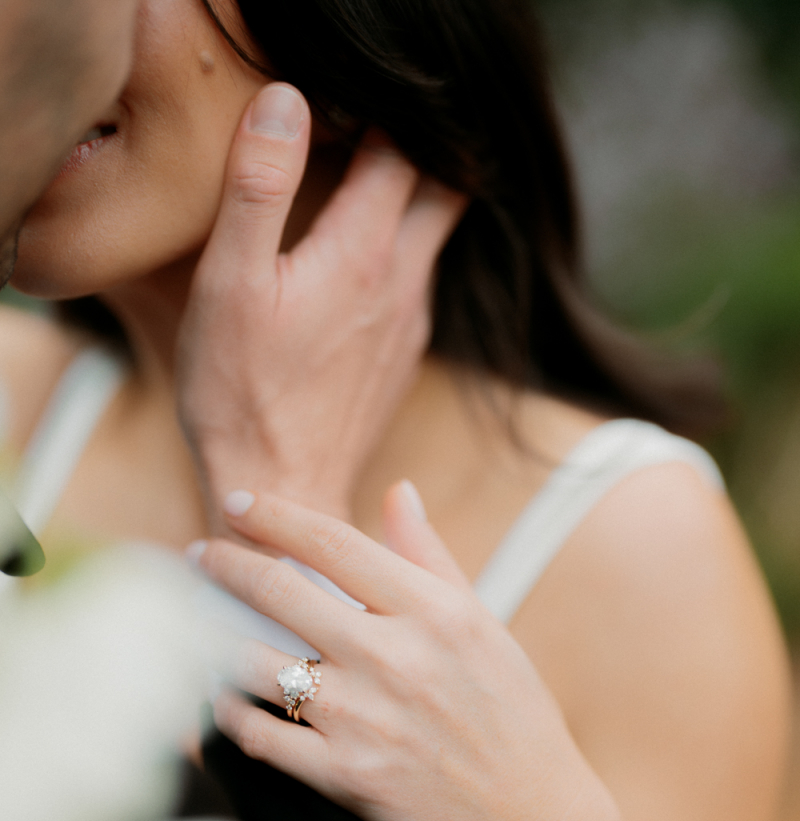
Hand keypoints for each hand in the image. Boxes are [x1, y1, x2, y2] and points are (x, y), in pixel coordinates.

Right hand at [177, 83, 464, 524]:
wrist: (280, 492)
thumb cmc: (241, 394)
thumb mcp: (230, 282)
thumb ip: (258, 186)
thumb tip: (287, 102)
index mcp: (362, 252)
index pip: (400, 150)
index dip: (380, 115)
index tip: (347, 104)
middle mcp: (402, 283)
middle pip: (444, 189)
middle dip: (419, 152)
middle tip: (372, 138)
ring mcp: (409, 325)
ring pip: (432, 239)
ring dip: (408, 206)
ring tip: (358, 192)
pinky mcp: (400, 359)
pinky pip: (415, 287)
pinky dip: (396, 259)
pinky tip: (352, 272)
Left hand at [190, 485, 634, 820]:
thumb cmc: (514, 719)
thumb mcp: (486, 626)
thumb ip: (431, 557)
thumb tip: (398, 492)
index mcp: (435, 613)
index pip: (334, 543)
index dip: (275, 516)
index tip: (240, 503)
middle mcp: (395, 659)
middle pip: (279, 592)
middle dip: (225, 564)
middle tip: (200, 555)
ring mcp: (366, 719)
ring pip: (255, 662)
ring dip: (212, 636)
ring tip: (196, 623)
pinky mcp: (346, 776)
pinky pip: (259, 736)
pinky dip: (229, 712)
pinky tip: (222, 697)